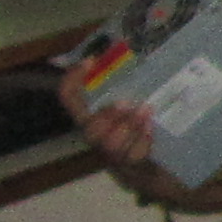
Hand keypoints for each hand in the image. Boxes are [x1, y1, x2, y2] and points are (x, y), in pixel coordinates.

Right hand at [61, 61, 157, 176]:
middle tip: (125, 101)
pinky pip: (134, 157)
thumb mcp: (126, 107)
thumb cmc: (134, 129)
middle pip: (90, 131)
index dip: (73, 81)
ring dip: (129, 126)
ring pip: (112, 145)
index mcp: (91, 119)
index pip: (69, 99)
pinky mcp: (132, 167)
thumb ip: (121, 86)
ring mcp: (114, 155)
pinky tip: (152, 127)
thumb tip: (121, 53)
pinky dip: (143, 141)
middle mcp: (97, 138)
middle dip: (107, 115)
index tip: (89, 61)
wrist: (148, 168)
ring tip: (145, 110)